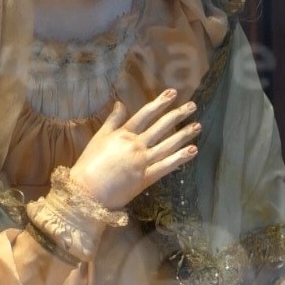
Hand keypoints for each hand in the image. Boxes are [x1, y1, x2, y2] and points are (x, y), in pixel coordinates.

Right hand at [69, 88, 199, 209]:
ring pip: (168, 145)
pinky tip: (193, 150)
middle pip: (161, 127)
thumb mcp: (99, 138)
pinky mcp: (146, 177)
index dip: (160, 102)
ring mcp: (143, 161)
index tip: (173, 93)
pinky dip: (180, 158)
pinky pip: (167, 166)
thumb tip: (119, 103)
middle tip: (193, 106)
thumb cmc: (89, 164)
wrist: (86, 191)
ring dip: (184, 135)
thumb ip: (112, 121)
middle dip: (178, 115)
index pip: (146, 114)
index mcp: (124, 134)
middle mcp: (136, 144)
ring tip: (198, 126)